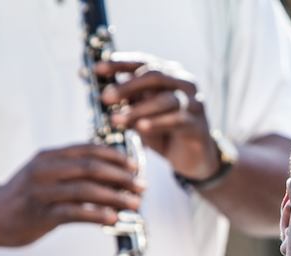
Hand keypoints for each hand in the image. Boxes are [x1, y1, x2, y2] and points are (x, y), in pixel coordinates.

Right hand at [0, 144, 143, 246]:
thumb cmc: (26, 198)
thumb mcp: (46, 176)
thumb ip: (73, 172)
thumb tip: (113, 176)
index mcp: (49, 156)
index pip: (87, 149)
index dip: (114, 156)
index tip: (134, 166)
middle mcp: (44, 169)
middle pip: (90, 167)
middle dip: (121, 177)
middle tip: (141, 187)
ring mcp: (41, 192)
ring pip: (85, 190)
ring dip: (115, 197)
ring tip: (134, 204)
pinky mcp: (39, 214)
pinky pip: (74, 213)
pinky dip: (96, 215)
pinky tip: (113, 219)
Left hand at [97, 57, 219, 181]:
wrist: (192, 158)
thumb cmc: (163, 131)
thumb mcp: (139, 112)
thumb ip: (123, 99)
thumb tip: (92, 81)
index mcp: (168, 73)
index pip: (142, 61)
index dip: (119, 63)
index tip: (97, 69)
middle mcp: (184, 82)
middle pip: (154, 76)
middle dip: (127, 86)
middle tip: (105, 97)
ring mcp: (194, 102)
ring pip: (164, 100)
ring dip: (138, 109)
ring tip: (116, 119)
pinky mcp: (198, 124)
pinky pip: (177, 120)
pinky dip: (156, 123)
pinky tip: (140, 129)